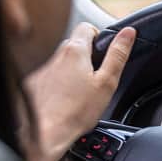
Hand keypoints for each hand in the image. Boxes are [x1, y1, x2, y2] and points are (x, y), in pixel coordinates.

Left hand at [22, 23, 135, 160]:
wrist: (45, 133)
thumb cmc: (76, 112)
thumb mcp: (107, 82)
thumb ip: (118, 55)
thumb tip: (128, 33)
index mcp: (75, 51)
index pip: (87, 27)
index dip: (100, 37)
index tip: (104, 54)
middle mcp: (55, 56)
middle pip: (75, 45)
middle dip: (87, 56)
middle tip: (96, 77)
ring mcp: (42, 70)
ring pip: (62, 62)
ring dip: (72, 71)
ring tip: (80, 93)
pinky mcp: (34, 84)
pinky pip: (50, 77)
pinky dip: (59, 84)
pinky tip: (65, 101)